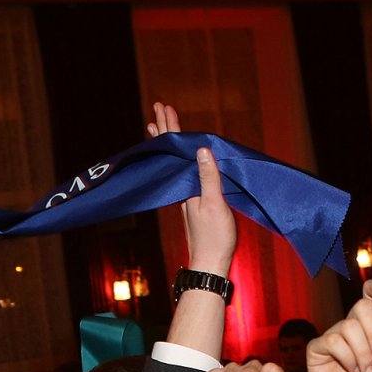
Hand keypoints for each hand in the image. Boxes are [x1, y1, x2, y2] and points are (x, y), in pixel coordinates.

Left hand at [148, 102, 235, 276]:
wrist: (210, 264)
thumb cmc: (214, 237)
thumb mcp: (215, 204)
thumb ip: (208, 177)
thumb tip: (201, 149)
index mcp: (186, 184)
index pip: (175, 148)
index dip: (170, 127)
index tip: (163, 107)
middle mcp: (181, 187)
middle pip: (171, 152)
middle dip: (165, 129)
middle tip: (158, 108)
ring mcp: (186, 195)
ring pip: (174, 162)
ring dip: (168, 143)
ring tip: (157, 129)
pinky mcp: (193, 203)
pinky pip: (181, 173)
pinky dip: (178, 160)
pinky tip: (179, 160)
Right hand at [307, 280, 371, 371]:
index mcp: (371, 323)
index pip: (370, 292)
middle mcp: (350, 325)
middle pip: (362, 307)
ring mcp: (333, 336)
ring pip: (349, 326)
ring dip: (363, 352)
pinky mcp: (317, 349)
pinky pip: (333, 341)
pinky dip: (347, 357)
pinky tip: (351, 371)